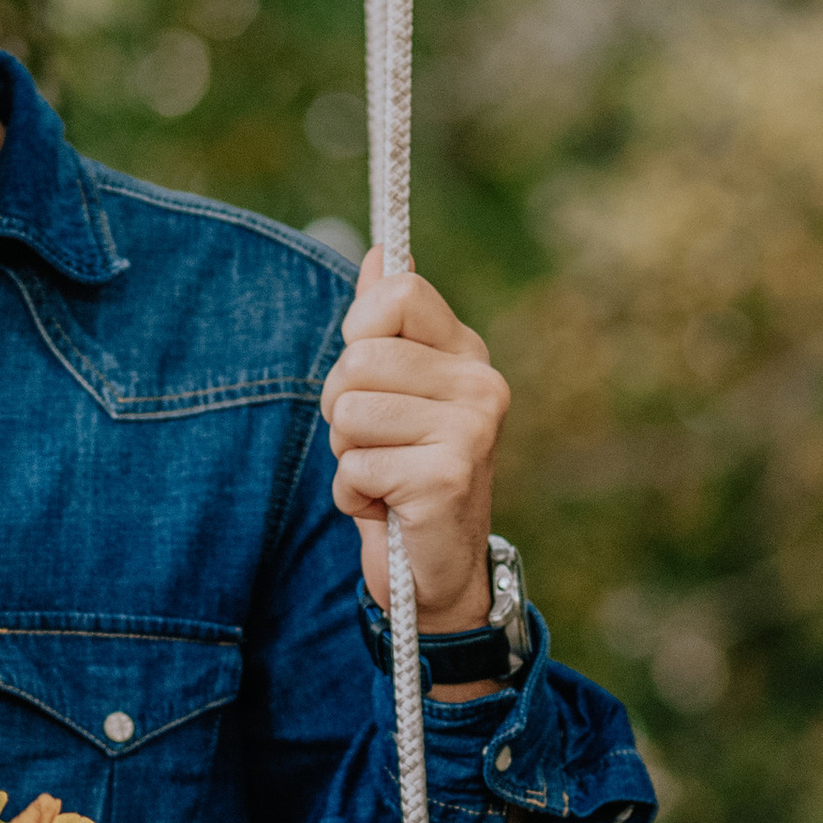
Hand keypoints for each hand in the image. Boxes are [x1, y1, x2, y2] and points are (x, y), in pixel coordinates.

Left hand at [319, 246, 508, 633]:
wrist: (434, 571)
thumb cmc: (403, 472)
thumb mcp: (393, 393)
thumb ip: (385, 326)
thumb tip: (379, 251)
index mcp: (466, 353)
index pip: (398, 291)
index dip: (359, 331)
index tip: (368, 374)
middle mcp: (481, 384)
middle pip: (358, 359)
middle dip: (341, 408)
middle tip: (374, 443)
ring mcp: (470, 430)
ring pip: (349, 412)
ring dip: (347, 455)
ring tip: (384, 476)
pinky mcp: (447, 478)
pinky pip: (355, 466)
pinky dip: (353, 496)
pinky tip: (388, 508)